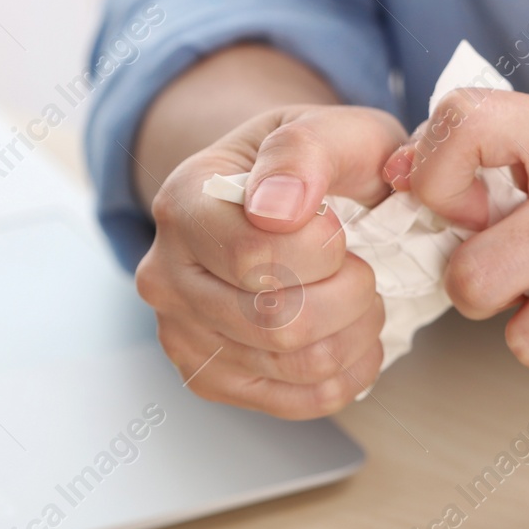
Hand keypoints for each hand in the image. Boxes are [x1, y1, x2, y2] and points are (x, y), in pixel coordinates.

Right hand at [135, 104, 406, 418]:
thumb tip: (278, 208)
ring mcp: (180, 333)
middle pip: (280, 321)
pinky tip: (352, 335)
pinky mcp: (209, 377)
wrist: (286, 197)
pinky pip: (298, 400)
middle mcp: (165, 274)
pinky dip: (350, 372)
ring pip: (295, 364)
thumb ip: (303, 152)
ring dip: (357, 334)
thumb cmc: (313, 164)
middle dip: (351, 294)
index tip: (338, 224)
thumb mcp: (325, 128)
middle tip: (362, 266)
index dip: (327, 247)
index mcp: (184, 202)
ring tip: (361, 298)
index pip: (258, 255)